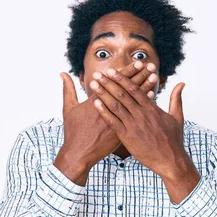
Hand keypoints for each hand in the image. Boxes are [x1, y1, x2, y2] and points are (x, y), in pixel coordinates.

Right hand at [54, 62, 158, 183]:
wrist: (79, 153)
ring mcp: (117, 120)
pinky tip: (151, 98)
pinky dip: (142, 107)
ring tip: (154, 77)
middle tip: (150, 66)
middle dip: (139, 76)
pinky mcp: (122, 131)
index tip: (138, 63)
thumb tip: (62, 73)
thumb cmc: (73, 131)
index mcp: (96, 100)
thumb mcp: (68, 108)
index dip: (127, 72)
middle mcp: (109, 108)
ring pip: (133, 100)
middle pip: (127, 88)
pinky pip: (136, 114)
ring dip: (144, 88)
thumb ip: (68, 89)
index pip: (115, 82)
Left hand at [90, 68, 190, 177]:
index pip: (135, 89)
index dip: (122, 79)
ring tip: (93, 85)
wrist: (170, 161)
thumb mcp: (177, 117)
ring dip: (103, 94)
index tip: (112, 71)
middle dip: (109, 83)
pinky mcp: (127, 137)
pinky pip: (113, 122)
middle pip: (122, 94)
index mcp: (152, 108)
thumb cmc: (174, 140)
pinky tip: (95, 104)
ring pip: (116, 106)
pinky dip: (104, 112)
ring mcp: (133, 126)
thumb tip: (181, 83)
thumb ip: (176, 99)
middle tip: (98, 74)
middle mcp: (141, 114)